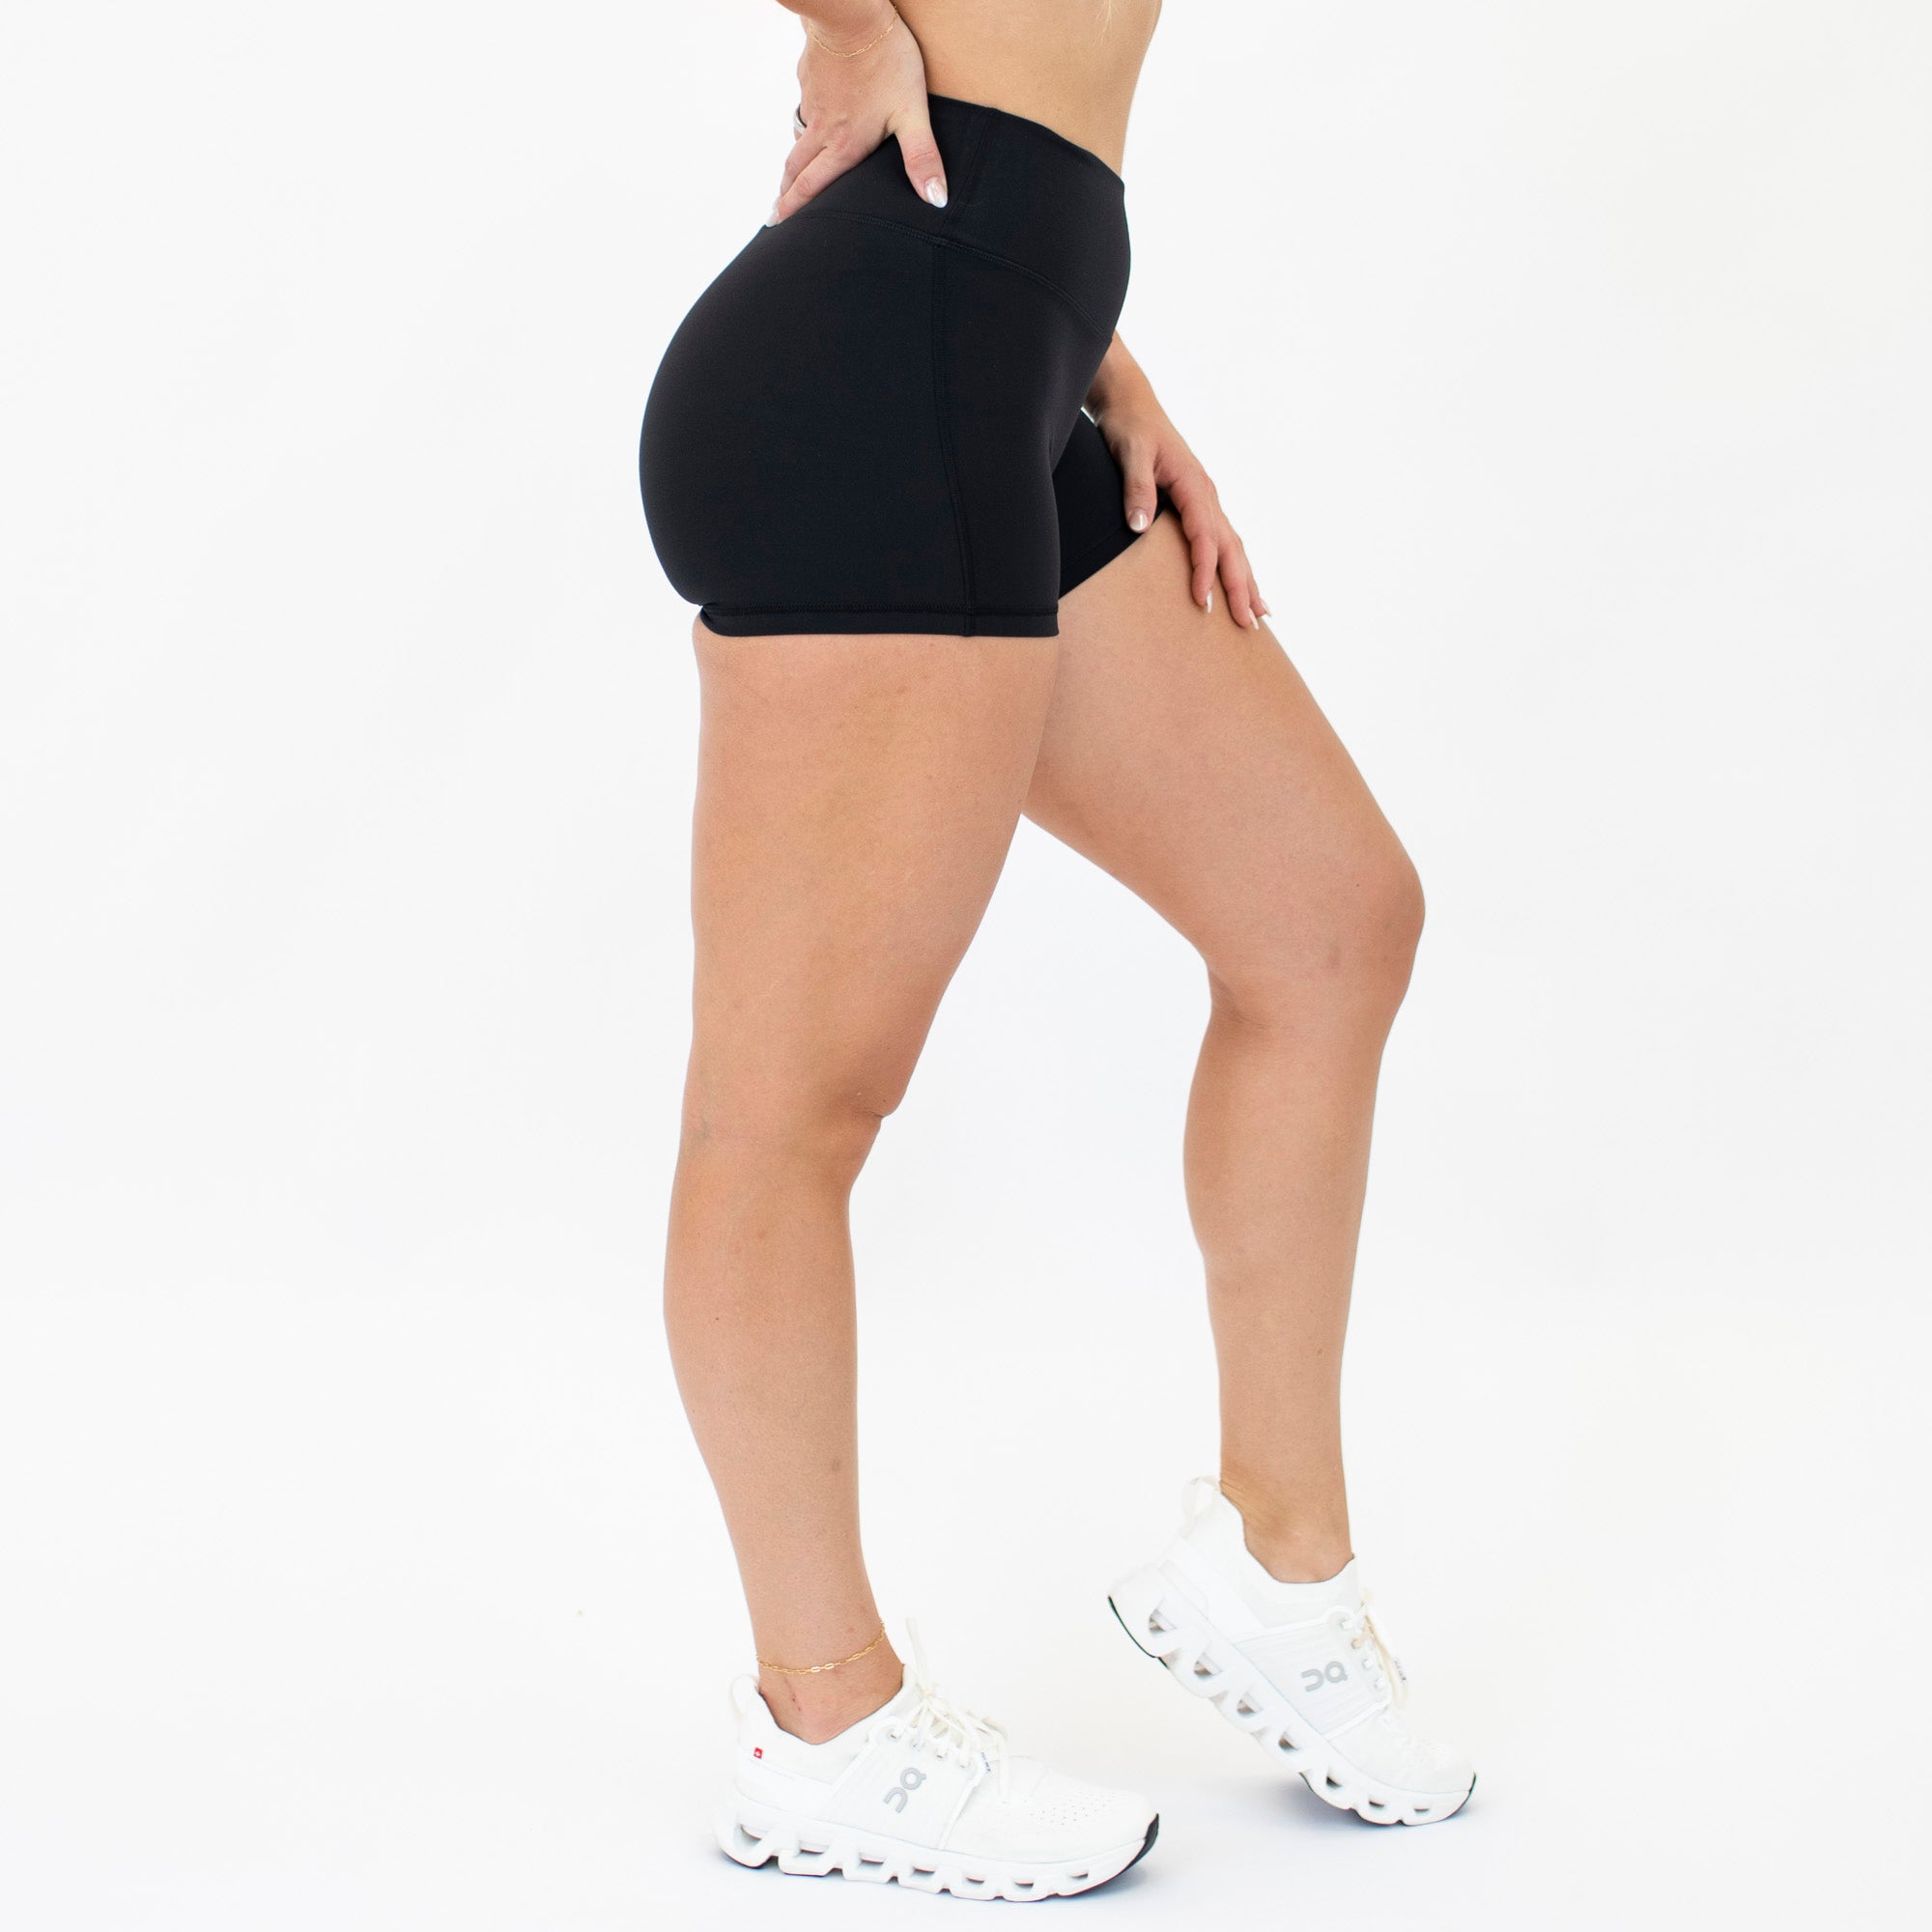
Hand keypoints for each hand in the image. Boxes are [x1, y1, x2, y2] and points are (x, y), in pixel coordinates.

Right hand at [768, 4, 946, 224]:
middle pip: (796, 169)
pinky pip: (804, 108)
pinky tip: (812, 120)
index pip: (812, 187)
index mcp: (844, 146)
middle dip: (785, 193)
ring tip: (791, 176)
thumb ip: (922, 157)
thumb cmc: (886, 61)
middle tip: (776, 212)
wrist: (851, 13)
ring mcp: (812, 103)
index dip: (794, 209)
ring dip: (793, 162)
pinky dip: (804, 123)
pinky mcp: (809, 78)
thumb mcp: (912, 112)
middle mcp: (822, 130)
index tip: (778, 224)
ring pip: (797, 139)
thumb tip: (937, 200)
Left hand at [1087, 340, 1268, 628]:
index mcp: (1193, 484)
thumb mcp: (1129, 453)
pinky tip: (1242, 587)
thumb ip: (1136, 489)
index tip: (1201, 602)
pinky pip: (1224, 540)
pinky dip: (1236, 566)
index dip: (1204, 570)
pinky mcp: (1200, 504)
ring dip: (1246, 581)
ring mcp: (1207, 500)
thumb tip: (1140, 527)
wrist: (1132, 404)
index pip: (1204, 536)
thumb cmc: (1129, 428)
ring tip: (1260, 615)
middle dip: (1240, 587)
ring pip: (1234, 547)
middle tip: (1249, 625)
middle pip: (1231, 548)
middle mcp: (1207, 494)